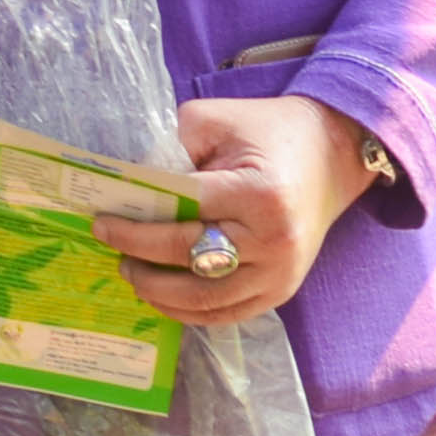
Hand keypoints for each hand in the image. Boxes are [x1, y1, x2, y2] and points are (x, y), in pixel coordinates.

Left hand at [102, 96, 381, 325]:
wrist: (334, 152)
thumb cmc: (271, 131)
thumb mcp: (219, 120)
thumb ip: (173, 147)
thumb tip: (129, 185)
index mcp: (258, 193)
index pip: (183, 214)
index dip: (136, 222)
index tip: (102, 221)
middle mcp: (274, 240)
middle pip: (189, 260)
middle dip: (141, 258)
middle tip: (111, 247)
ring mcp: (281, 273)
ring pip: (206, 300)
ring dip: (160, 293)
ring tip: (132, 274)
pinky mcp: (282, 290)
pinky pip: (228, 314)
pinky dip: (190, 312)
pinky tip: (163, 297)